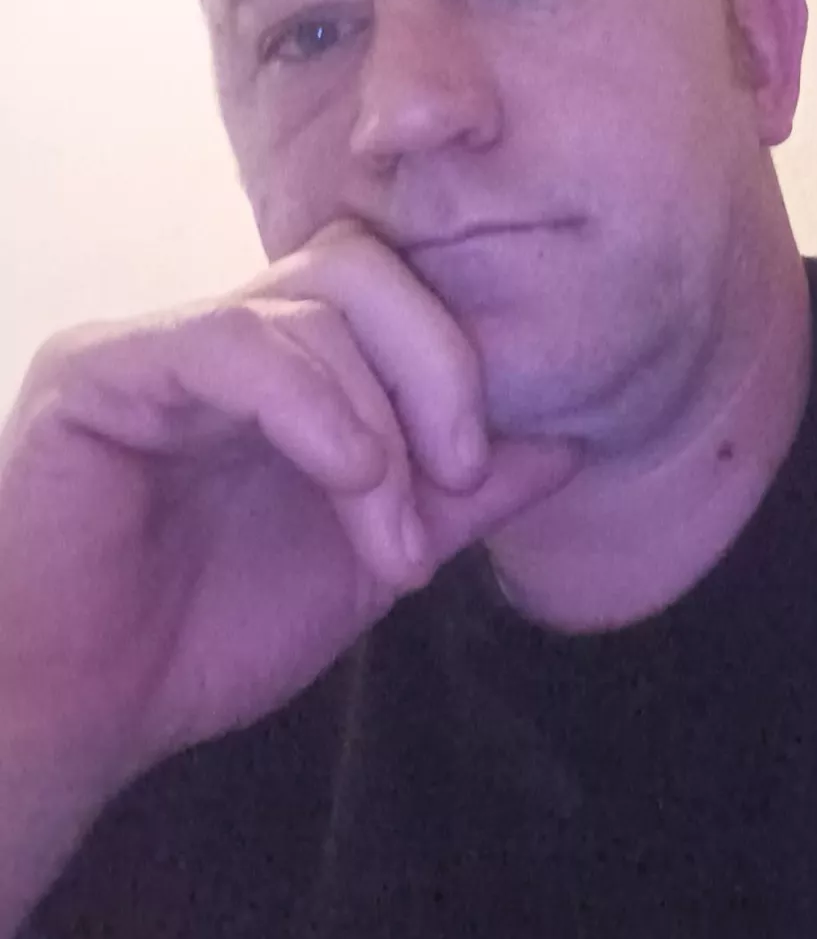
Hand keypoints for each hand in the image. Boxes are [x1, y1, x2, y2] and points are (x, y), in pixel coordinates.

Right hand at [0, 218, 576, 802]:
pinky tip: (344, 476)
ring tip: (391, 530)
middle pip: (366, 262)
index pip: (398, 287)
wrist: (81, 716)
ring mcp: (166, 342)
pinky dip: (312, 404)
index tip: (490, 466)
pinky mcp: (102, 371)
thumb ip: (463, 494)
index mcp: (294, 363)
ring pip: (313, 296)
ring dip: (382, 418)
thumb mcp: (374, 555)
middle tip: (461, 470)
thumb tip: (573, 439)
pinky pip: (230, 341)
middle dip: (442, 362)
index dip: (462, 356)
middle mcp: (232, 333)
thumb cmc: (211, 633)